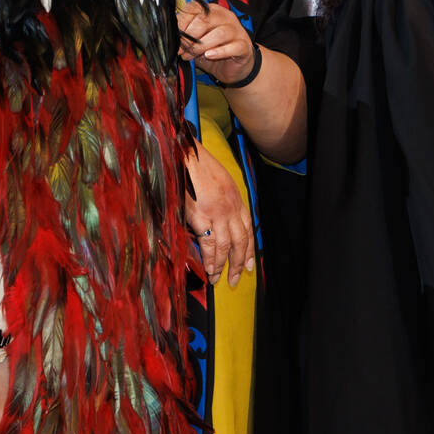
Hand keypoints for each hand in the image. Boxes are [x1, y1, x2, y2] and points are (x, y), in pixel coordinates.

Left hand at [176, 0, 256, 85]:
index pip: (194, 9)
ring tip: (191, 56)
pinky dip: (219, 52)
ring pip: (219, 33)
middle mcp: (225, 17)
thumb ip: (185, 36)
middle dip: (189, 37)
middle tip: (182, 51)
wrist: (233, 67)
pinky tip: (209, 55)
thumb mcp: (195, 42)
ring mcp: (236, 31)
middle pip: (205, 20)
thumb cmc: (213, 51)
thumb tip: (169, 37)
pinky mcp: (244, 46)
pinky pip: (233, 46)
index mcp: (211, 11)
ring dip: (201, 46)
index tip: (174, 38)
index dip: (182, 24)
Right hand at [186, 145, 253, 288]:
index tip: (249, 264)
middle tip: (235, 279)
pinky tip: (209, 268)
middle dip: (239, 262)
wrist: (184, 154)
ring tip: (218, 278)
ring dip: (223, 265)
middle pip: (241, 240)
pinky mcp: (202, 215)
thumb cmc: (194, 165)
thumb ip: (219, 200)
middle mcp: (231, 207)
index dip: (248, 248)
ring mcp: (218, 212)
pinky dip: (210, 258)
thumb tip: (213, 220)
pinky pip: (210, 242)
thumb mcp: (215, 181)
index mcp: (235, 198)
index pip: (247, 228)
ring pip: (226, 245)